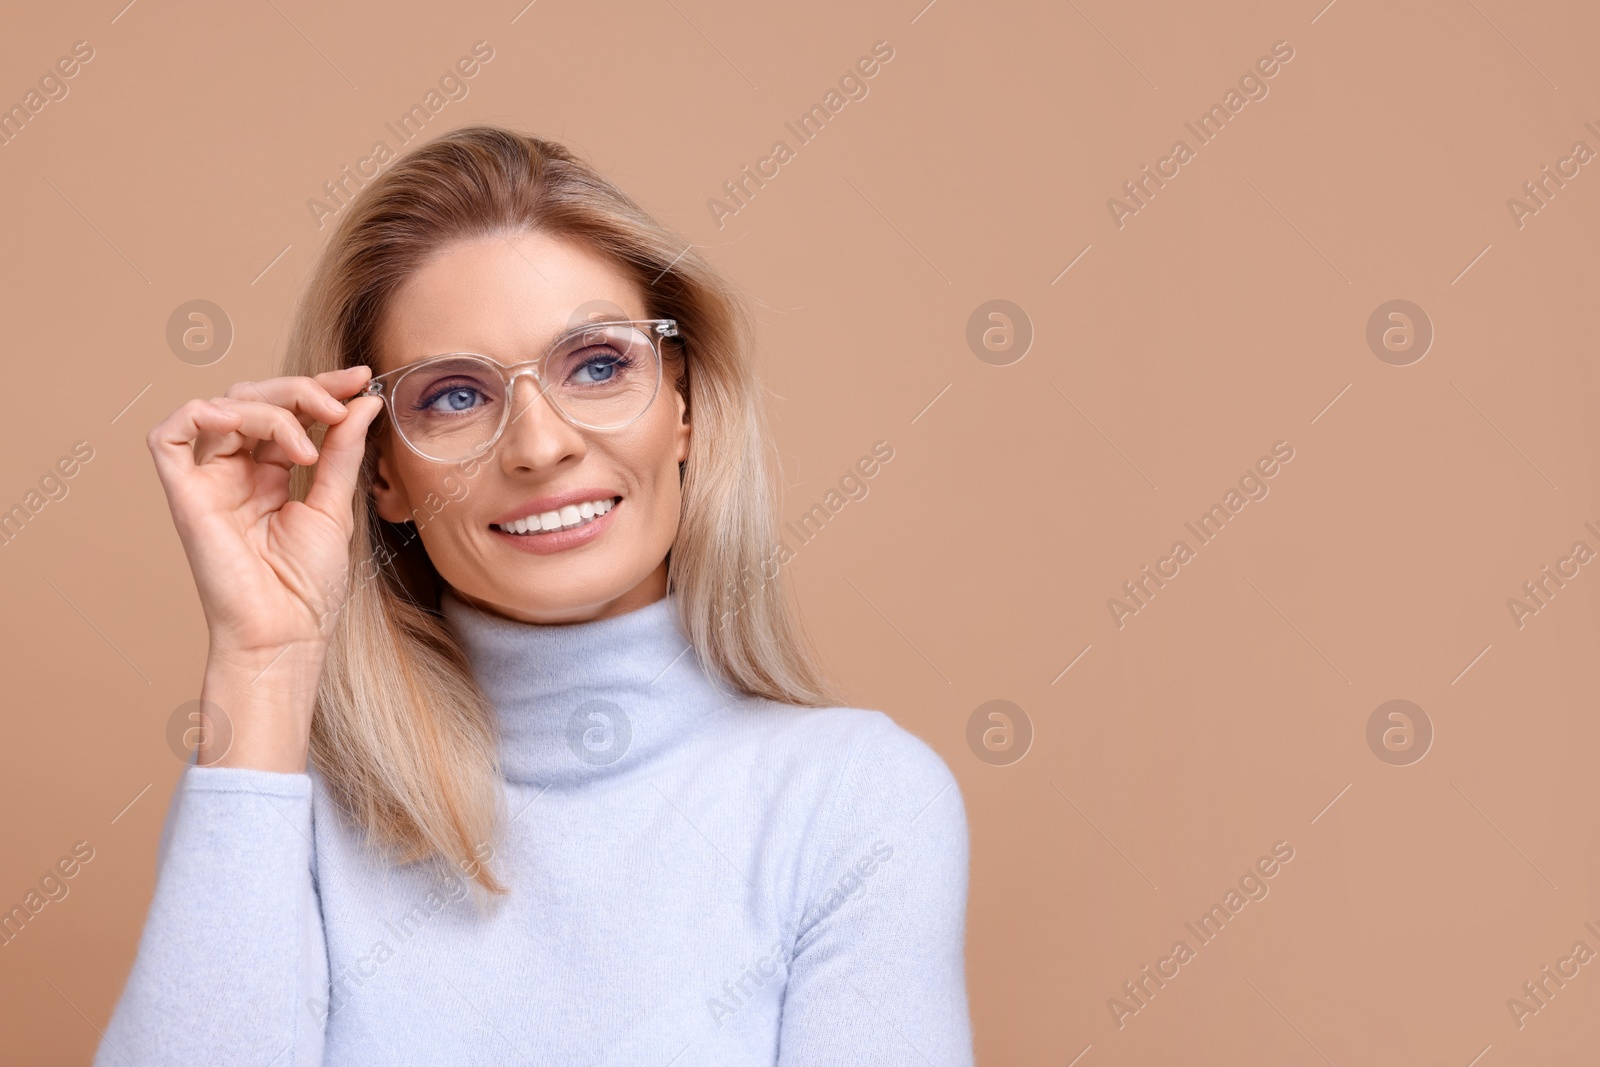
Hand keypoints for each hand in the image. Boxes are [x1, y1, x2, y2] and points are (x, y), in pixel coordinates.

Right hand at [147, 367, 383, 659]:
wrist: (285, 633)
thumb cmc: (309, 586)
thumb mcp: (336, 506)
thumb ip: (343, 451)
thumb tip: (363, 402)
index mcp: (272, 474)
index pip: (289, 411)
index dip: (321, 387)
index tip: (362, 379)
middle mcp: (237, 472)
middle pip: (256, 400)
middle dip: (301, 390)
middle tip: (339, 404)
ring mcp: (209, 481)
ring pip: (224, 408)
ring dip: (270, 408)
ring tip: (308, 443)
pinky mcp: (184, 495)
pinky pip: (170, 437)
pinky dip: (201, 414)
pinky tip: (242, 423)